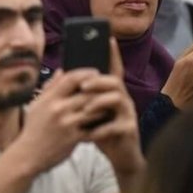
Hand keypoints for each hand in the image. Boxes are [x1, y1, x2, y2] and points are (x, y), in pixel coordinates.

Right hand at [14, 68, 99, 173]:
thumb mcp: (37, 104)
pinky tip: (106, 122)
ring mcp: (67, 124)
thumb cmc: (33, 128)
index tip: (95, 72)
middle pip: (86, 93)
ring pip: (93, 110)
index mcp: (49, 98)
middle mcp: (58, 109)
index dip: (86, 73)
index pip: (71, 78)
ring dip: (104, 106)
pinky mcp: (74, 138)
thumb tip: (61, 71)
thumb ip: (49, 87)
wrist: (29, 154)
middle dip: (99, 89)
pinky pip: (93, 128)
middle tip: (107, 88)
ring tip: (110, 104)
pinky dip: (101, 124)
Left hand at [83, 39, 143, 175]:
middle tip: (82, 86)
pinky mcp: (130, 130)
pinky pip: (118, 125)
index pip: (113, 68)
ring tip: (86, 110)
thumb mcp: (87, 110)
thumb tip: (62, 73)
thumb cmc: (100, 129)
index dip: (112, 54)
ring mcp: (128, 114)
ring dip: (99, 103)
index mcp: (111, 92)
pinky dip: (102, 129)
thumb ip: (78, 93)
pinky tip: (90, 134)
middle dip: (98, 81)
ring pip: (119, 100)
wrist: (118, 155)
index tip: (108, 38)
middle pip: (114, 82)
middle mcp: (122, 99)